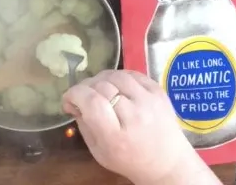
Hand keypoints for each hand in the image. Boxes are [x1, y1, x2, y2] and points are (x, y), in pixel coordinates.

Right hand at [62, 70, 220, 184]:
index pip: (92, 102)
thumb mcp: (99, 152)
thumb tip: (73, 101)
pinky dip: (119, 76)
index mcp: (116, 136)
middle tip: (83, 96)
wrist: (167, 162)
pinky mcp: (159, 91)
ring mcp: (149, 101)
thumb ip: (84, 125)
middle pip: (103, 86)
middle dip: (86, 87)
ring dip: (101, 78)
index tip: (69, 99)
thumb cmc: (129, 160)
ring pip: (117, 75)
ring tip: (98, 89)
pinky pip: (133, 74)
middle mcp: (134, 115)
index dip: (75, 94)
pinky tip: (115, 86)